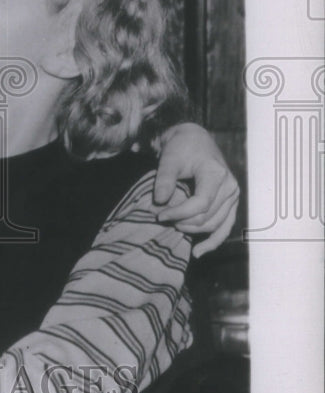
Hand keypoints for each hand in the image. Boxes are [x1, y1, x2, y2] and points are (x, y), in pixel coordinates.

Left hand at [153, 123, 239, 255]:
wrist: (195, 141)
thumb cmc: (181, 148)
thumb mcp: (169, 158)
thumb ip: (164, 179)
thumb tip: (160, 201)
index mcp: (217, 174)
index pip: (201, 203)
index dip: (179, 213)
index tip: (159, 215)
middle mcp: (230, 187)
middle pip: (207, 216)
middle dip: (183, 222)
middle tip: (161, 219)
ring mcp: (233, 196)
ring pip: (215, 225)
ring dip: (193, 230)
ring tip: (173, 227)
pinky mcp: (230, 203)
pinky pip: (225, 227)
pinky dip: (213, 241)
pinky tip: (198, 252)